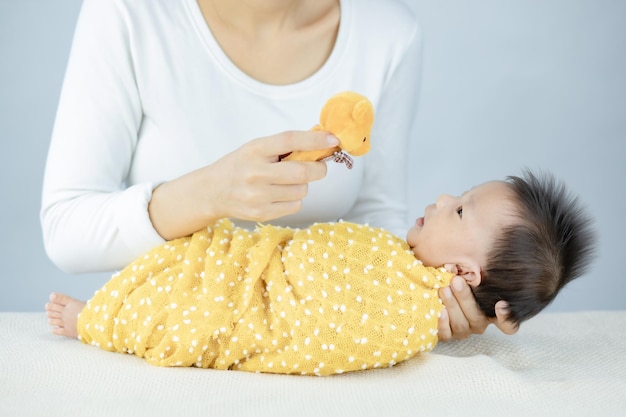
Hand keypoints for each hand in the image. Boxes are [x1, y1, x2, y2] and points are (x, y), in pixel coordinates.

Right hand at [149, 131, 337, 239]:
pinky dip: (293, 200)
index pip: (289, 140)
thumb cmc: (241, 165)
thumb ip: (286, 145)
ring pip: (302, 191)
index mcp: (255, 150)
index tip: (333, 138)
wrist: (213, 191)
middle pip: (302, 172)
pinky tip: (278, 195)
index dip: (314, 139)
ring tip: (286, 182)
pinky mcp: (261, 214)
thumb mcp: (257, 148)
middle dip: (319, 169)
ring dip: (302, 185)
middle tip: (319, 166)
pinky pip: (295, 206)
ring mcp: (257, 196)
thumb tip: (322, 138)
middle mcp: (255, 173)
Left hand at [437, 276, 517, 340]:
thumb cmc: (454, 282)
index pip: (507, 324)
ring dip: (452, 305)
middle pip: (478, 318)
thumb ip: (470, 274)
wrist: (432, 295)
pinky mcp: (447, 335)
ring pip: (461, 325)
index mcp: (490, 311)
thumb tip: (464, 265)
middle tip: (456, 281)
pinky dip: (443, 323)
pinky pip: (447, 334)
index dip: (507, 318)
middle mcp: (479, 323)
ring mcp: (464, 331)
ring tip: (444, 290)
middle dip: (466, 298)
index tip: (500, 304)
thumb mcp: (465, 276)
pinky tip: (440, 310)